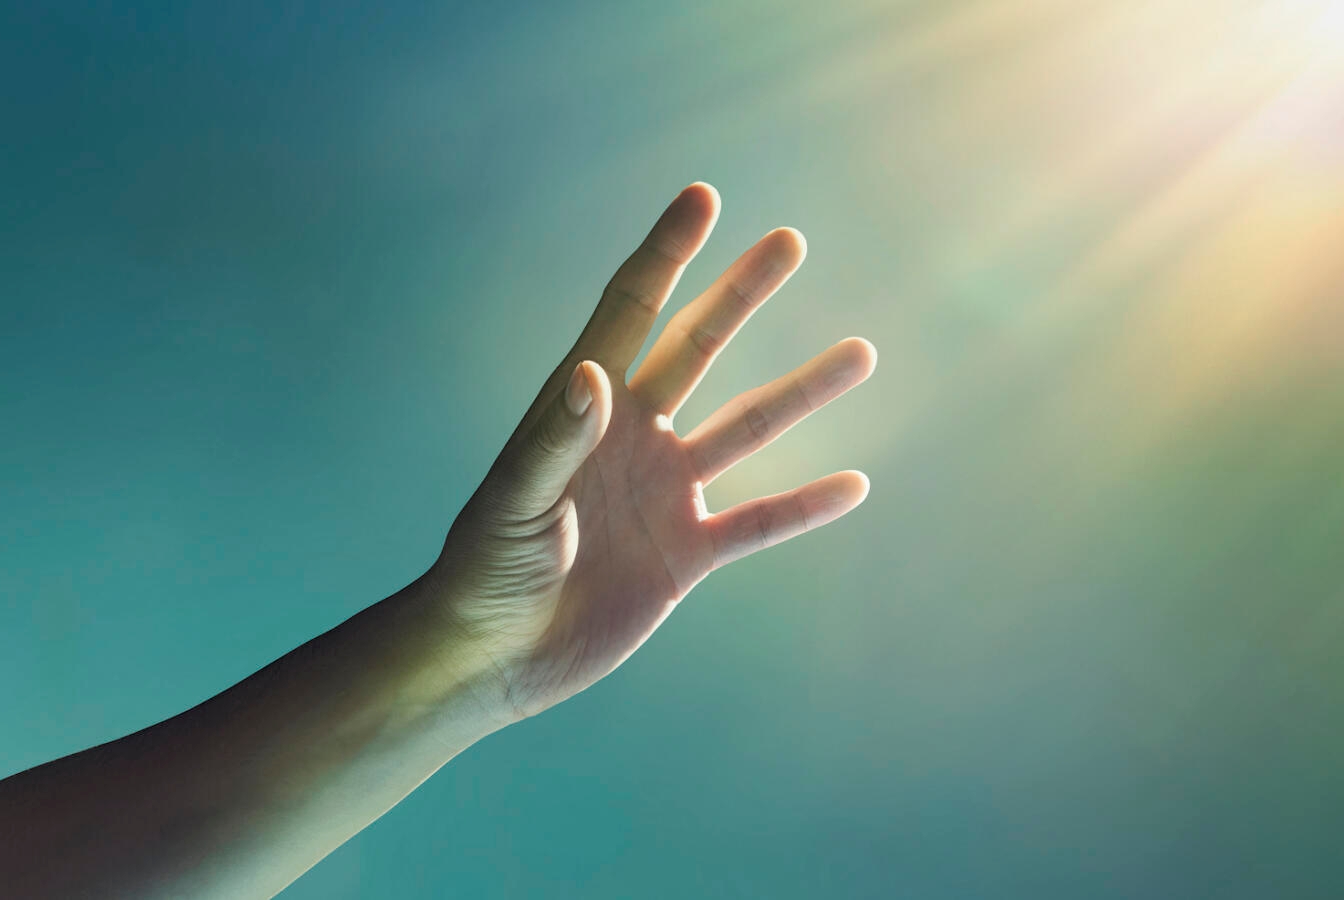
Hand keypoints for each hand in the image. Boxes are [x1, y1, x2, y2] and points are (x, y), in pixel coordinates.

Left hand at [429, 183, 876, 723]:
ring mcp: (664, 492)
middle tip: (789, 242)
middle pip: (697, 348)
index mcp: (582, 408)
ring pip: (747, 428)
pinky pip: (759, 523)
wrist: (493, 655)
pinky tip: (854, 485)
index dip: (666, 254)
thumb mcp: (514, 503)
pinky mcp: (686, 553)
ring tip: (860, 353)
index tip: (703, 197)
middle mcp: (632, 437)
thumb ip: (555, 440)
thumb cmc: (483, 571)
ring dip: (803, 392)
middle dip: (741, 295)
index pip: (630, 312)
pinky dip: (805, 507)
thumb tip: (596, 371)